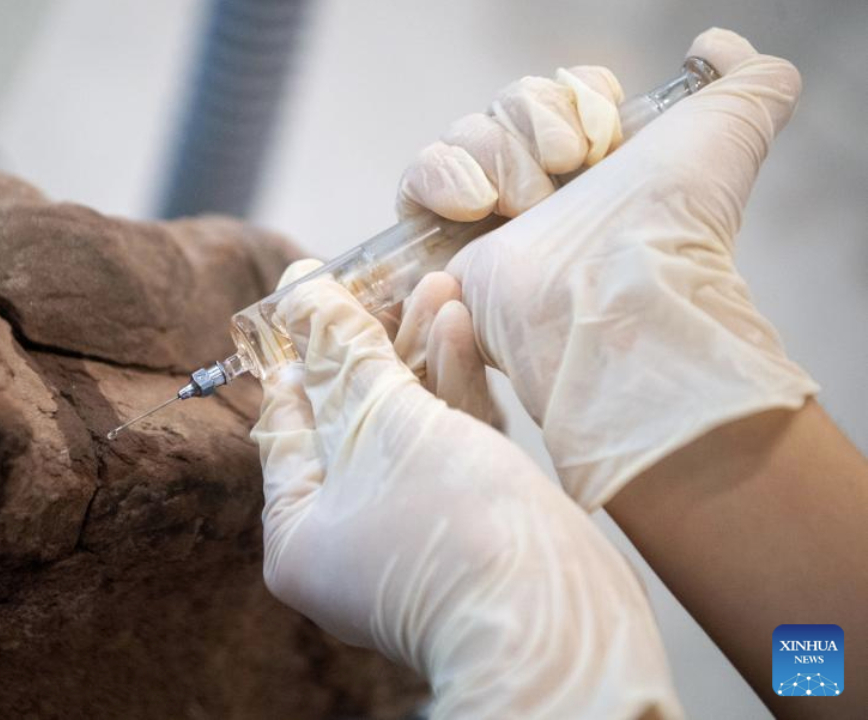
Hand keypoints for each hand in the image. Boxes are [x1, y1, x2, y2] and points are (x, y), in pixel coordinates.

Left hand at [252, 264, 681, 717]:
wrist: (557, 627)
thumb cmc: (451, 528)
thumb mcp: (381, 422)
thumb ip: (343, 352)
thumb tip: (295, 286)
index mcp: (301, 534)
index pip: (289, 424)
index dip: (303, 352)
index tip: (313, 294)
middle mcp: (348, 541)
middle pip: (352, 421)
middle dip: (376, 345)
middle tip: (393, 281)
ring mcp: (412, 536)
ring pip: (408, 428)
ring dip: (422, 357)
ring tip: (438, 286)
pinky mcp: (471, 529)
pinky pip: (450, 450)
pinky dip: (454, 393)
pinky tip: (462, 330)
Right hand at [396, 28, 816, 509]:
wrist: (619, 294)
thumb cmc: (673, 220)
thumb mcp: (731, 126)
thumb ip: (745, 75)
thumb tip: (714, 45)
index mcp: (601, 164)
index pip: (561, 92)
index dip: (573, 95)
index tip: (602, 134)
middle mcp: (546, 190)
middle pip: (506, 104)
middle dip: (534, 121)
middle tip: (566, 170)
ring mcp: (492, 218)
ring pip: (462, 134)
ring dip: (493, 151)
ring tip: (523, 203)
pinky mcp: (442, 244)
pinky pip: (415, 179)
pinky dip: (440, 177)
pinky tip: (476, 205)